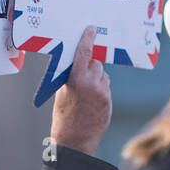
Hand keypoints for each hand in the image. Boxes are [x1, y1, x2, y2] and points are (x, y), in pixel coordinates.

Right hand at [49, 25, 111, 156]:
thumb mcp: (61, 93)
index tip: (91, 29)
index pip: (84, 52)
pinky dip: (100, 89)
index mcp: (75, 79)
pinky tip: (92, 101)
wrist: (74, 140)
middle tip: (83, 74)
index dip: (88, 38)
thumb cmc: (63, 116)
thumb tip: (77, 63)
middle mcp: (91, 83)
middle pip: (95, 63)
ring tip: (85, 93)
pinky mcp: (108, 101)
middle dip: (90, 65)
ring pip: (103, 75)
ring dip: (96, 78)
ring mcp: (102, 92)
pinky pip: (106, 87)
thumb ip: (70, 76)